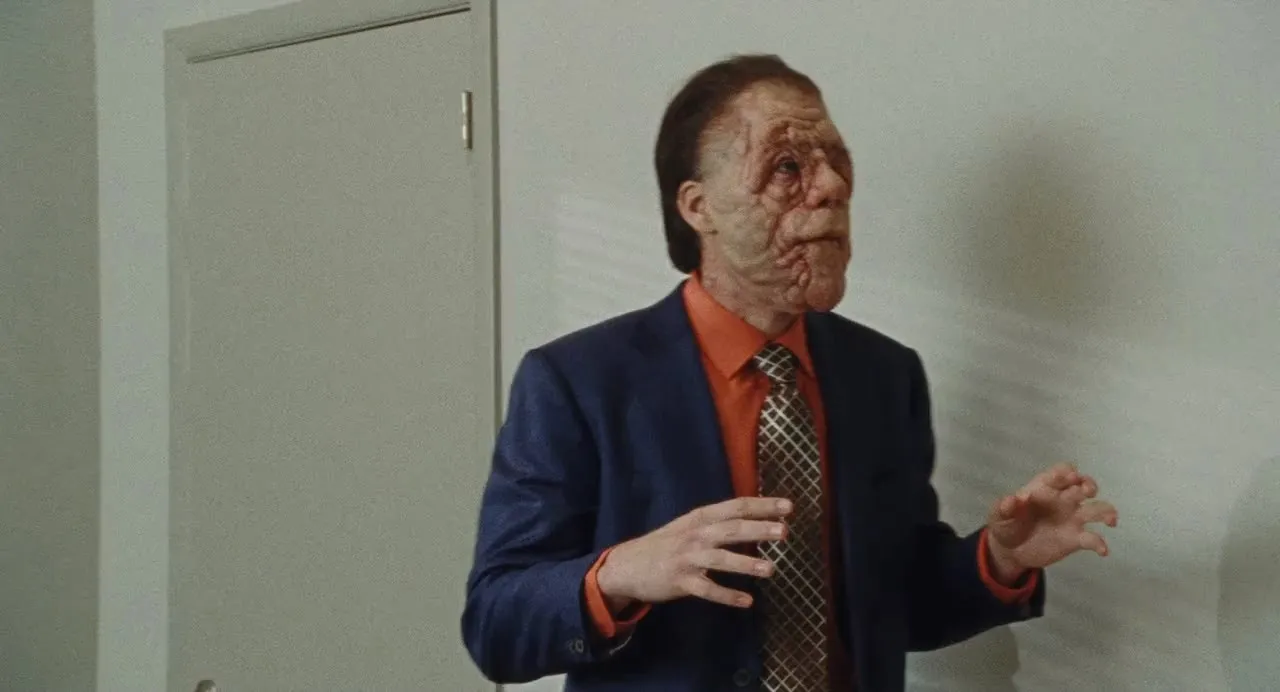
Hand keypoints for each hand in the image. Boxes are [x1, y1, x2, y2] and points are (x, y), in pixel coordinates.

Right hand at [595, 497, 791, 609]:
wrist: (626, 566)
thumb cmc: (664, 545)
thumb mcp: (688, 526)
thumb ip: (716, 522)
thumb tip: (753, 519)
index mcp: (699, 517)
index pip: (735, 506)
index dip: (762, 505)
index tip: (787, 506)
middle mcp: (694, 535)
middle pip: (731, 529)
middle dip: (759, 529)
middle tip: (785, 531)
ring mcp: (687, 559)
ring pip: (720, 559)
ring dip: (746, 563)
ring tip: (771, 569)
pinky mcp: (679, 582)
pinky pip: (707, 590)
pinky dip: (727, 596)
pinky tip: (747, 601)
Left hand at [986, 462, 1117, 580]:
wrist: (1010, 551)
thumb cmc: (1006, 525)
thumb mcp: (998, 516)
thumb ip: (1004, 507)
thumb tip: (1012, 500)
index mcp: (1044, 487)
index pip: (1061, 471)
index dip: (1066, 472)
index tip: (1068, 477)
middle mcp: (1062, 499)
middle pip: (1083, 485)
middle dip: (1089, 485)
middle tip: (1087, 491)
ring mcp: (1071, 518)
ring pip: (1097, 509)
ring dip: (1107, 511)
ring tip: (1109, 520)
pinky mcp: (1075, 539)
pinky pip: (1092, 539)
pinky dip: (1100, 543)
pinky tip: (1102, 550)